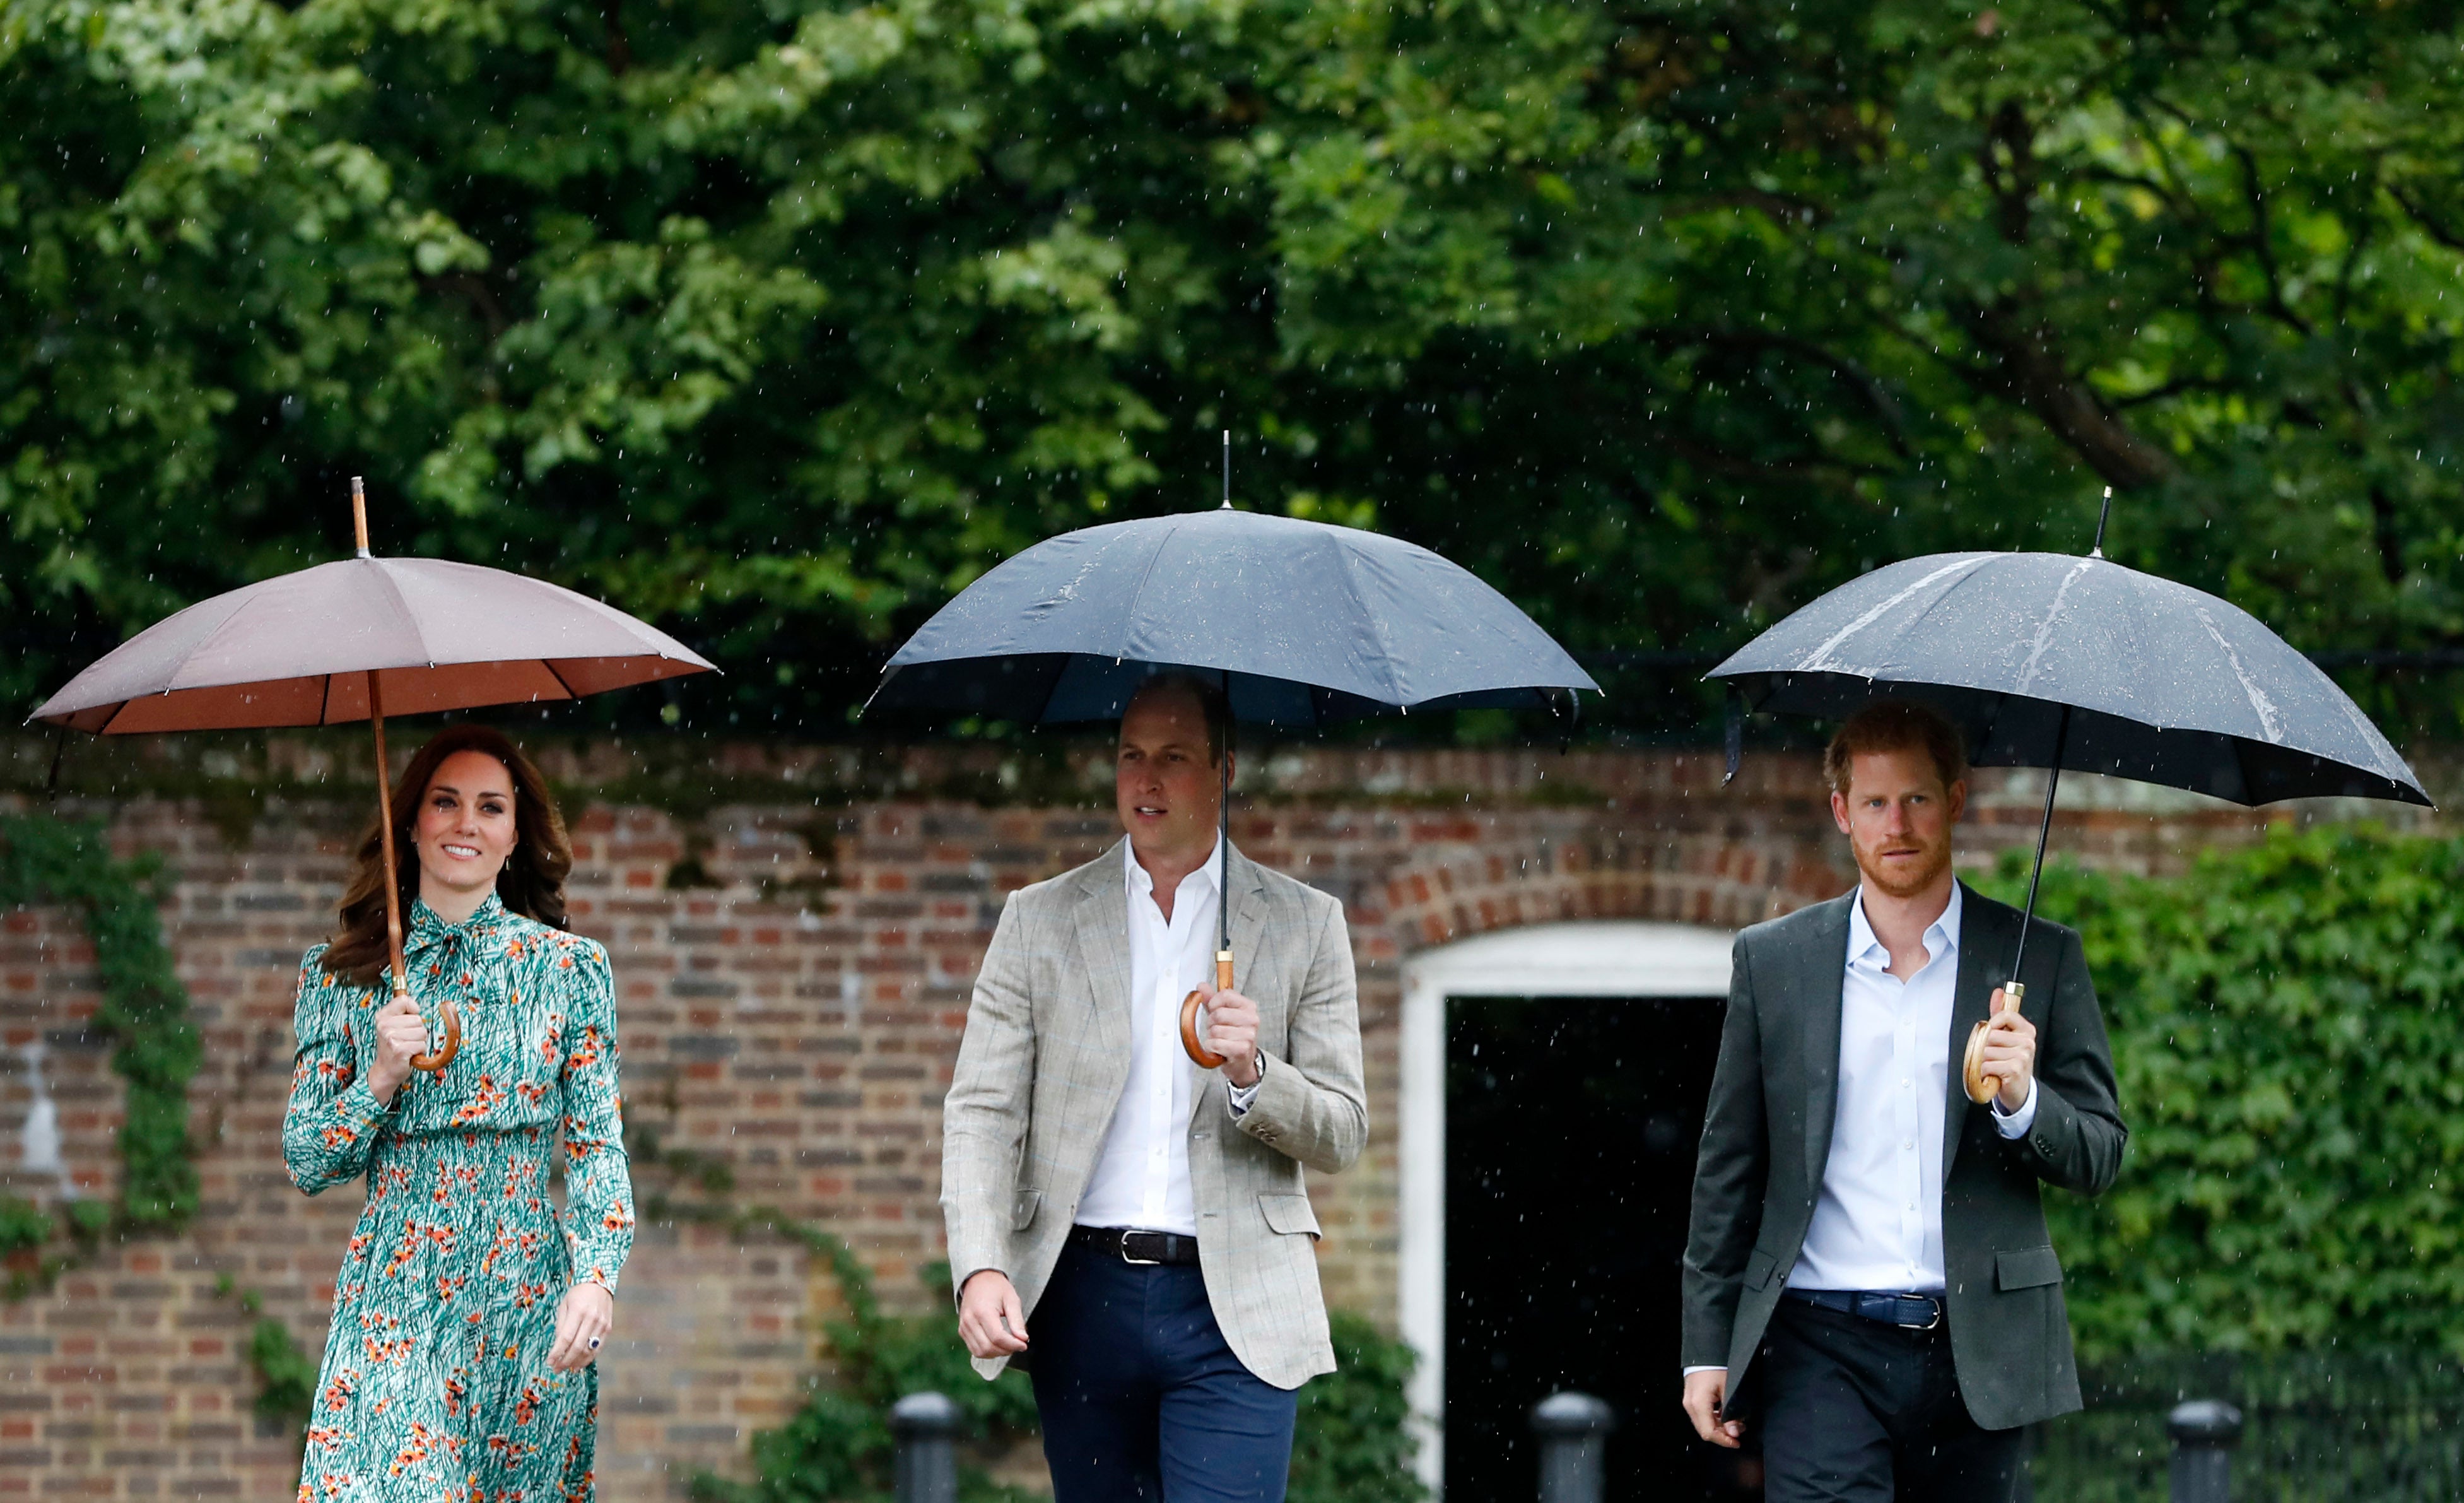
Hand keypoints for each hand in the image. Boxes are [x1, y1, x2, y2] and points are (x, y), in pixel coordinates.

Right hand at [366, 995, 429, 1105]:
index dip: (413, 1010)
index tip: (410, 1019)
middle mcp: (384, 1026)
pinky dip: (419, 1051)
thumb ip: (402, 1013)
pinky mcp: (400, 1050)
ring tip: (407, 1047)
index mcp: (382, 1016)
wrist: (386, 1070)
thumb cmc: (393, 1046)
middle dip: (417, 1031)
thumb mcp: (392, 1025)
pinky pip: (422, 1045)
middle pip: (418, 1019)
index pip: (404, 1001)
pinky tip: (409, 1054)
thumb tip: (416, 1005)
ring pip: (422, 1032)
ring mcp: (391, 1038)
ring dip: (419, 1041)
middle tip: (406, 1039)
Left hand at [548, 1282, 612, 1372]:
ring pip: (588, 1350)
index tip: (549, 1362)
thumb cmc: (578, 1294)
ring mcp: (602, 1324)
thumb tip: (558, 1347)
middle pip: (577, 1346)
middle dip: (565, 1361)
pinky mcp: (608, 1328)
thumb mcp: (564, 1305)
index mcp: (578, 1310)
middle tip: (556, 1369)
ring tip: (567, 1368)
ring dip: (576, 1362)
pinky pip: (598, 1348)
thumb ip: (561, 1326)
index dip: (557, 1352)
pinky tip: (580, 1364)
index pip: (566, 1337)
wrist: (599, 1283)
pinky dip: (588, 1358)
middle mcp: (592, 1318)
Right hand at [957, 1270, 1028, 1358]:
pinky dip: (987, 1351)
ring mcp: (964, 1327)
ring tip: (1008, 1344)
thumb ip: (1017, 1320)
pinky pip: (974, 1349)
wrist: (978, 1279)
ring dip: (997, 1353)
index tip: (1024, 1344)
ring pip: (980, 1352)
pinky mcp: (962, 1331)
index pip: (997, 1337)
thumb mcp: (1011, 1299)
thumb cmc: (996, 1288)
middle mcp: (969, 1321)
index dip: (1013, 1344)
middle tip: (1018, 1344)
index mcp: (982, 1311)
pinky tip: (997, 1344)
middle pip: (988, 1347)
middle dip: (1006, 1350)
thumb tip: (1023, 1339)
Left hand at [1200, 986, 1260, 1087]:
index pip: (1225, 994)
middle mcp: (1252, 1019)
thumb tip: (1201, 986)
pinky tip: (1220, 1050)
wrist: (1243, 1061)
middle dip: (1211, 1024)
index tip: (1214, 1010)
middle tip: (1218, 1030)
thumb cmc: (1233, 1036)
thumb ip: (1212, 1000)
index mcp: (1249, 1007)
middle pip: (1218, 1014)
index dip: (1213, 1003)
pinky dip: (1212, 1048)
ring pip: (1215, 1030)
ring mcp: (1248, 1035)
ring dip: (1212, 1037)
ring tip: (1221, 1041)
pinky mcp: (1242, 1049)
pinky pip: (1215, 1043)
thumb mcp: (1223, 1015)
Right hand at [1683, 1368, 1741, 1447]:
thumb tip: (1734, 1433)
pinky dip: (1714, 1419)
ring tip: (1736, 1421)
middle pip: (1705, 1430)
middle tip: (1740, 1429)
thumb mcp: (1729, 1390)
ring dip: (1720, 1427)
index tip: (1737, 1442)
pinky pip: (1702, 1415)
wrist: (1705, 1351)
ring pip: (1703, 1424)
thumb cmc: (1718, 1368)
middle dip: (1723, 1434)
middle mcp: (1690, 1406)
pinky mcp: (1691, 1398)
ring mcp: (1688, 1402)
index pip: (1709, 1432)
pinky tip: (1726, 1413)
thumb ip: (1731, 1413)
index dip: (1724, 1441)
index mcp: (1698, 1404)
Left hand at [1980, 987, 2037, 1111]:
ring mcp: (2022, 1056)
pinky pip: (1986, 1065)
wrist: (2019, 1091)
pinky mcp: (2014, 1069)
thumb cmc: (2009, 1062)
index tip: (1991, 1033)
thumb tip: (1998, 992)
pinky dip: (1983, 1073)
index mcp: (2026, 1030)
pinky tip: (1992, 1076)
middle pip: (1990, 1035)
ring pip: (1985, 1051)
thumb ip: (2000, 1015)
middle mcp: (2027, 1042)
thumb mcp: (2007, 1037)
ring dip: (1982, 1062)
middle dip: (1983, 1047)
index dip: (1992, 1023)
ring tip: (1992, 1067)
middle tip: (1991, 1057)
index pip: (2005, 1015)